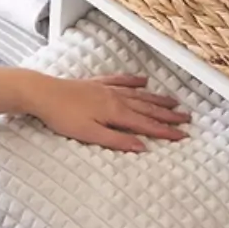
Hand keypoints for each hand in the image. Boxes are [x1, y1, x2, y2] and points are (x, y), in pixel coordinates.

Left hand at [25, 74, 189, 151]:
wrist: (42, 93)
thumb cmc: (62, 116)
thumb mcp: (89, 134)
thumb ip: (117, 141)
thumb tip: (142, 147)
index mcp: (115, 113)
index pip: (146, 124)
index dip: (165, 131)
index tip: (182, 135)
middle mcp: (115, 98)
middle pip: (147, 107)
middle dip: (168, 114)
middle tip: (186, 118)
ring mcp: (106, 89)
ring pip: (138, 94)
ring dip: (156, 99)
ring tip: (173, 101)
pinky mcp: (96, 83)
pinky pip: (121, 81)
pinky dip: (134, 81)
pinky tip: (143, 80)